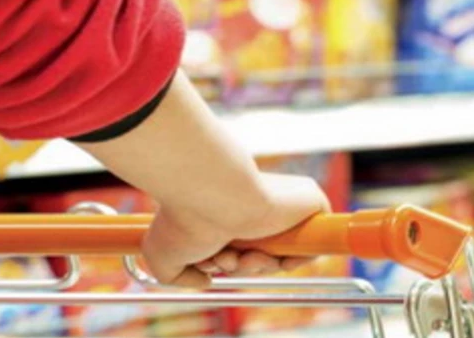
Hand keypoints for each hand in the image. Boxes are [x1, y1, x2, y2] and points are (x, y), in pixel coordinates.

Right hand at [141, 173, 330, 287]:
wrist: (212, 193)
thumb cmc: (184, 218)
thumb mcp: (162, 256)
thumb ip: (178, 276)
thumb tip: (206, 279)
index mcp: (230, 212)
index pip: (241, 250)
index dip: (229, 264)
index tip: (212, 264)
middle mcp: (256, 208)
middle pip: (262, 257)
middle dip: (240, 267)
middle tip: (223, 259)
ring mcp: (283, 206)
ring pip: (282, 256)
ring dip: (257, 266)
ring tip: (235, 253)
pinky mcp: (310, 202)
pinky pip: (311, 247)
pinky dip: (291, 260)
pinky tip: (263, 252)